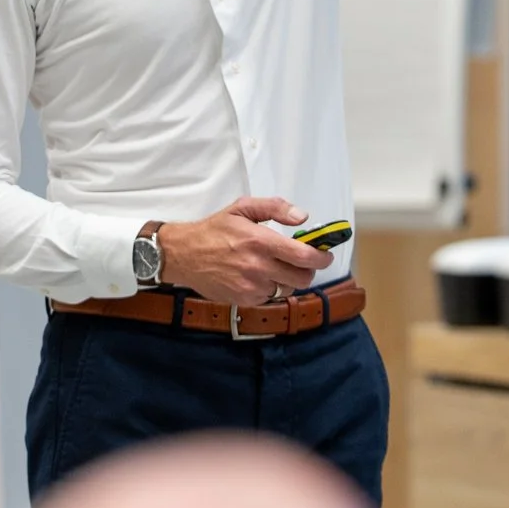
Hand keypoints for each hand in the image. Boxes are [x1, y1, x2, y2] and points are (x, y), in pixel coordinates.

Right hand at [157, 196, 334, 306]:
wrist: (183, 255)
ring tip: (274, 268)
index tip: (325, 254)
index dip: (322, 257)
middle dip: (308, 270)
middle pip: (303, 278)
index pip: (305, 256)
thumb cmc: (214, 230)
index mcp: (261, 241)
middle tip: (301, 262)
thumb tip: (302, 217)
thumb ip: (275, 208)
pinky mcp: (244, 300)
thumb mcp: (243, 207)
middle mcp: (258, 267)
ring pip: (287, 289)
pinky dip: (270, 288)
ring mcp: (251, 286)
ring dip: (287, 280)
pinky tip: (257, 276)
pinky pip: (270, 297)